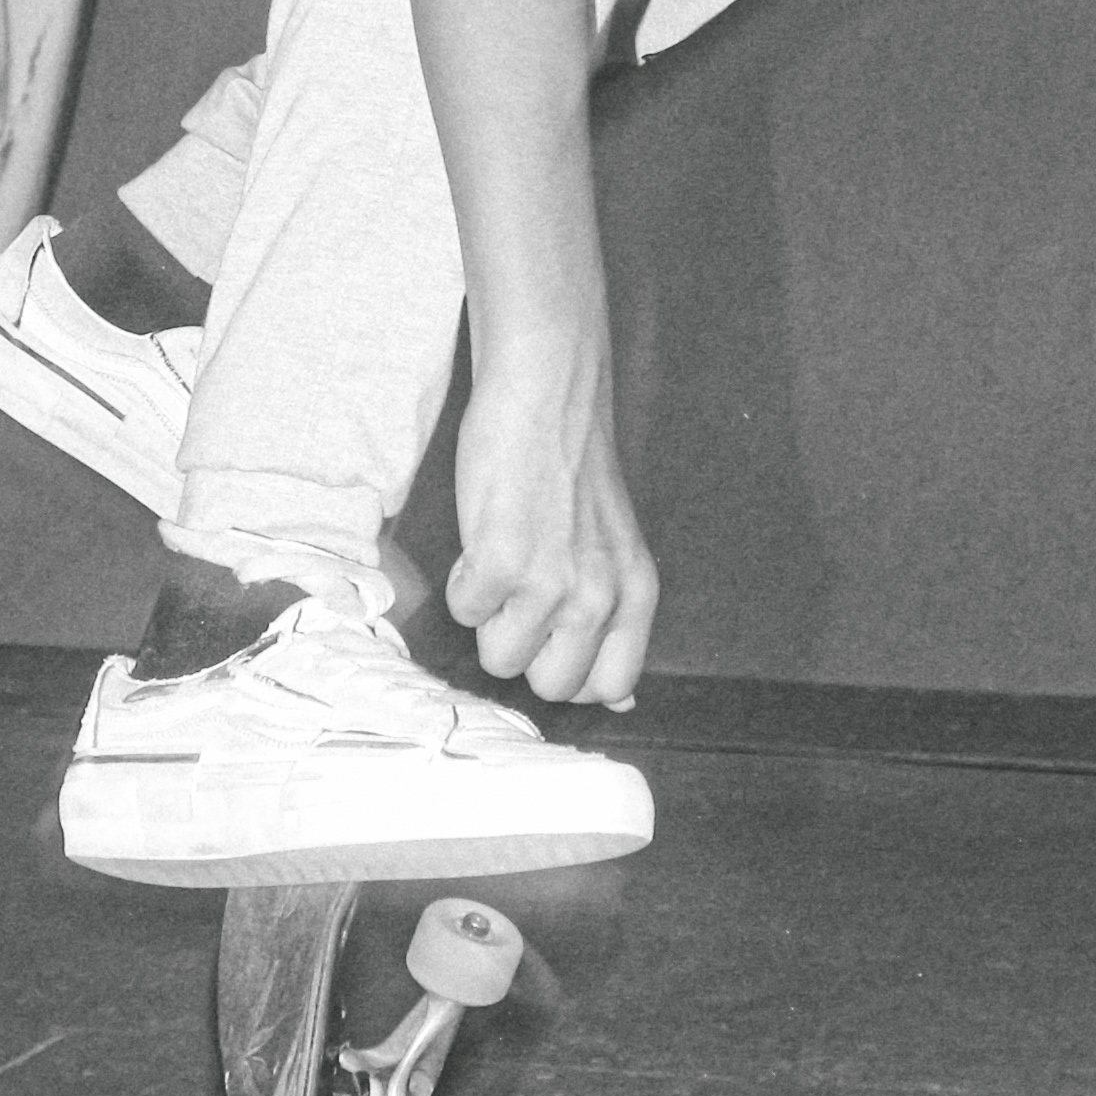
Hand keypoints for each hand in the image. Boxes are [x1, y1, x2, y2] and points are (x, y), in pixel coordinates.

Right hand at [448, 337, 657, 707]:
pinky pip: (463, 611)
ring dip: (488, 617)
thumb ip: (616, 622)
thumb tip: (619, 701)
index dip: (567, 669)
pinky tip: (481, 539)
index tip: (548, 636)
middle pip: (550, 686)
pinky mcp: (501, 562)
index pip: (609, 687)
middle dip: (523, 648)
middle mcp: (601, 596)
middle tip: (520, 594)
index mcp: (636, 594)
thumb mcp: (615, 551)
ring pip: (500, 658)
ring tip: (500, 561)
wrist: (546, 394)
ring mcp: (551, 583)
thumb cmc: (570, 468)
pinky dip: (459, 582)